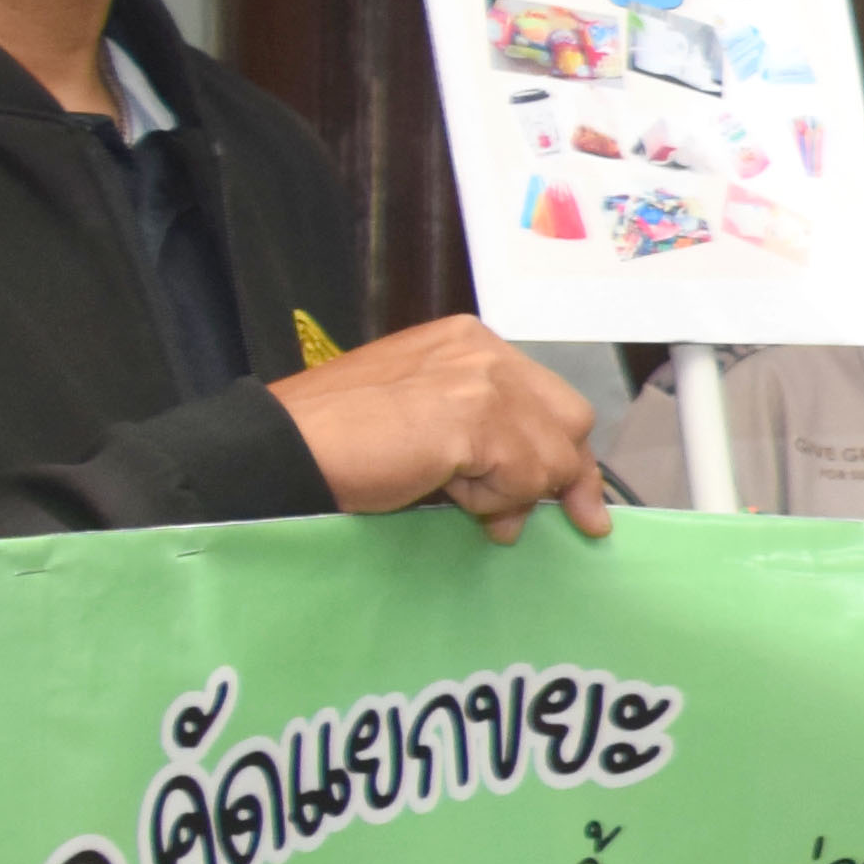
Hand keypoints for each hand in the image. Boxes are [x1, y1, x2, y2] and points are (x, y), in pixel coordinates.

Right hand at [277, 320, 612, 543]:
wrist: (286, 446)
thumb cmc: (342, 439)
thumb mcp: (431, 426)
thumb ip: (486, 440)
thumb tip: (539, 493)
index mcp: (471, 341)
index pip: (552, 400)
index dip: (565, 455)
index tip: (578, 504)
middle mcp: (484, 349)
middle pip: (569, 422)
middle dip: (560, 478)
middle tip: (520, 521)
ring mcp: (483, 379)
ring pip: (550, 458)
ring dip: (508, 496)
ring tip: (455, 499)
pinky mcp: (475, 417)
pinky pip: (523, 479)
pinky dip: (491, 501)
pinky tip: (446, 492)